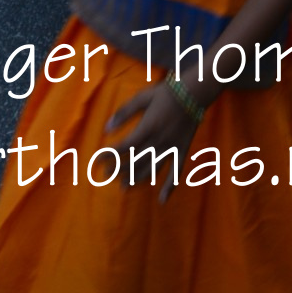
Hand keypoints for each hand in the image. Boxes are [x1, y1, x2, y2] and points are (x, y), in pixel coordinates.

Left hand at [106, 76, 202, 190]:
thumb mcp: (142, 97)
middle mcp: (158, 142)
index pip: (125, 146)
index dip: (110, 154)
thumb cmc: (165, 93)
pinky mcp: (182, 152)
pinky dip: (169, 187)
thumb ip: (125, 112)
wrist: (193, 92)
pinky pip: (176, 173)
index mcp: (148, 127)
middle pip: (135, 160)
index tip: (98, 160)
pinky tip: (162, 200)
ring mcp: (171, 149)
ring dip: (136, 179)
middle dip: (119, 169)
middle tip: (107, 175)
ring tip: (124, 186)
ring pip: (151, 169)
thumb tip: (107, 127)